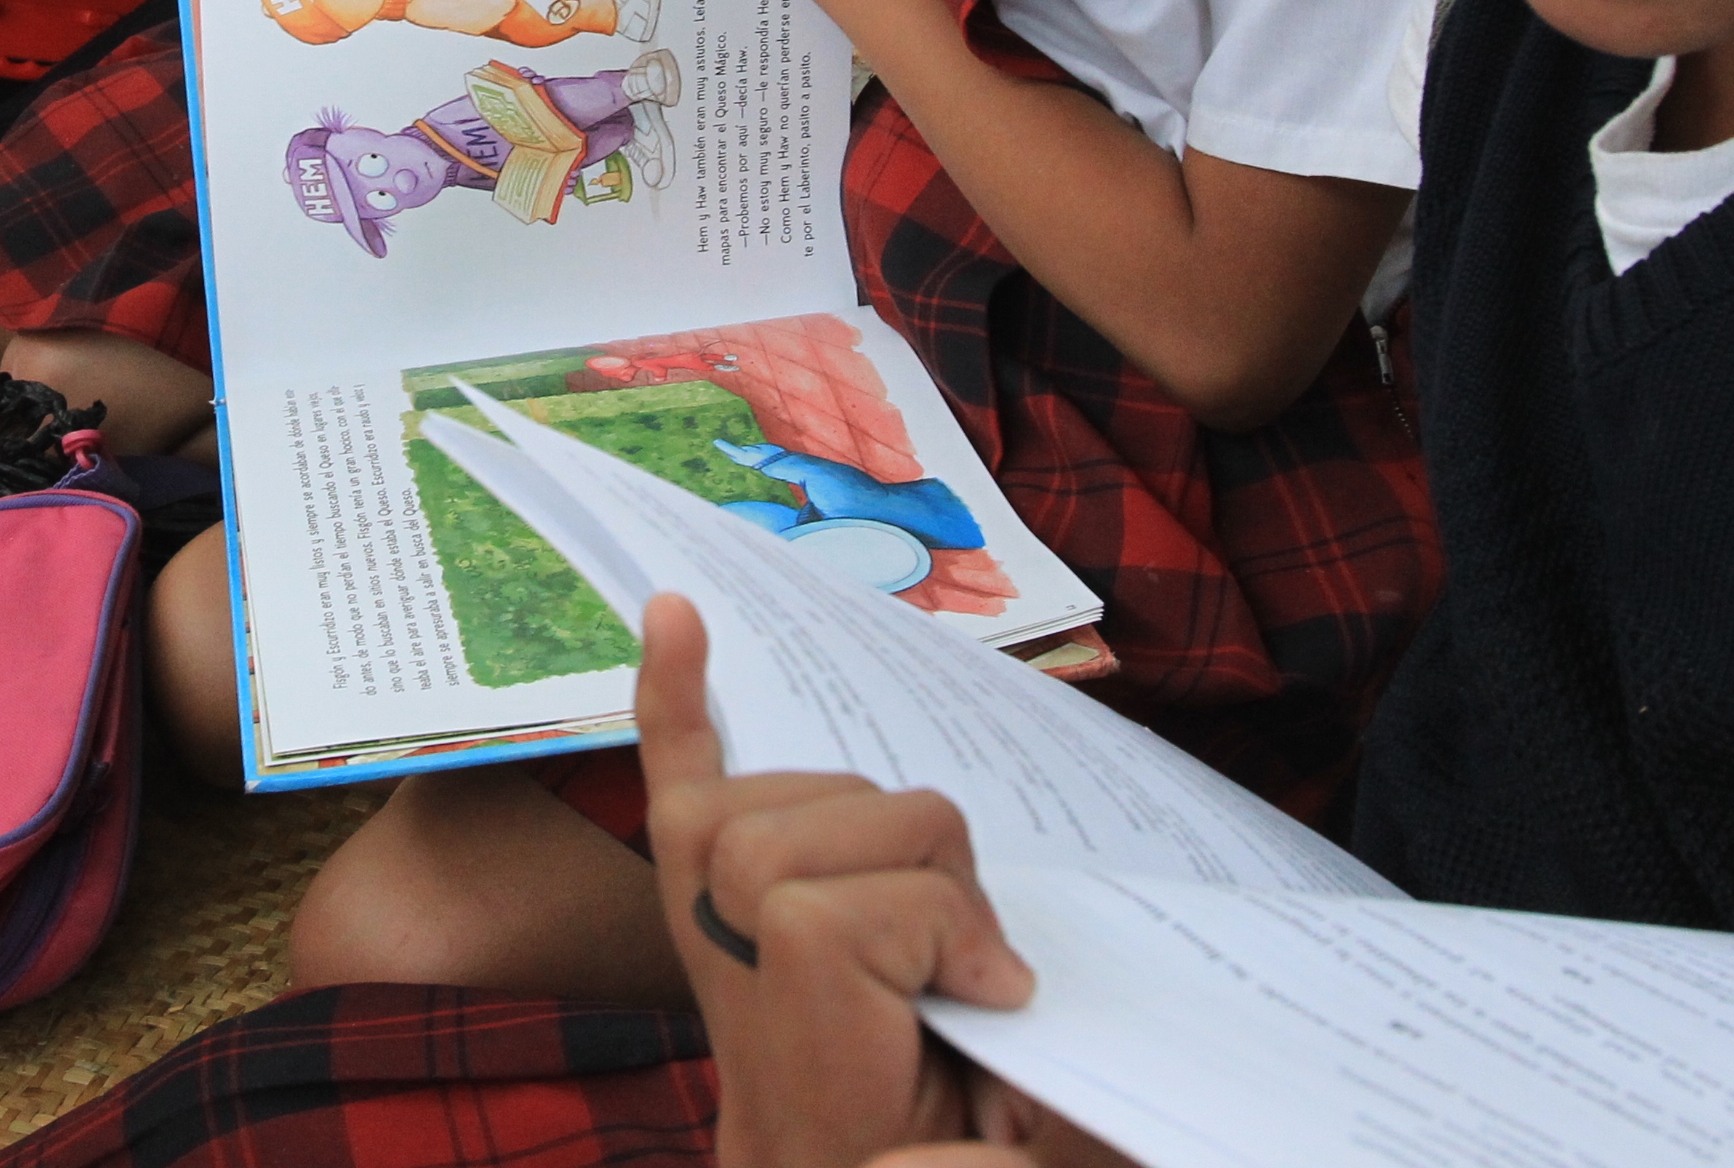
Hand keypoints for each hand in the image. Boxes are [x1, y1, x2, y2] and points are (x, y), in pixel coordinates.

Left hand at [639, 598, 1070, 1167]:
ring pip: (738, 811)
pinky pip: (680, 798)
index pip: (817, 926)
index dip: (933, 926)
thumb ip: (1057, 1122)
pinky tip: (678, 620)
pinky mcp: (724, 936)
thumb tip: (1018, 1005)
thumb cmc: (985, 1161)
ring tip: (930, 926)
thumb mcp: (1036, 1160)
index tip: (1001, 995)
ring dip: (858, 829)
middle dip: (907, 867)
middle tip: (969, 964)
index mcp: (819, 1096)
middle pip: (774, 848)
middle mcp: (744, 1035)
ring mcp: (724, 982)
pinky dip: (676, 706)